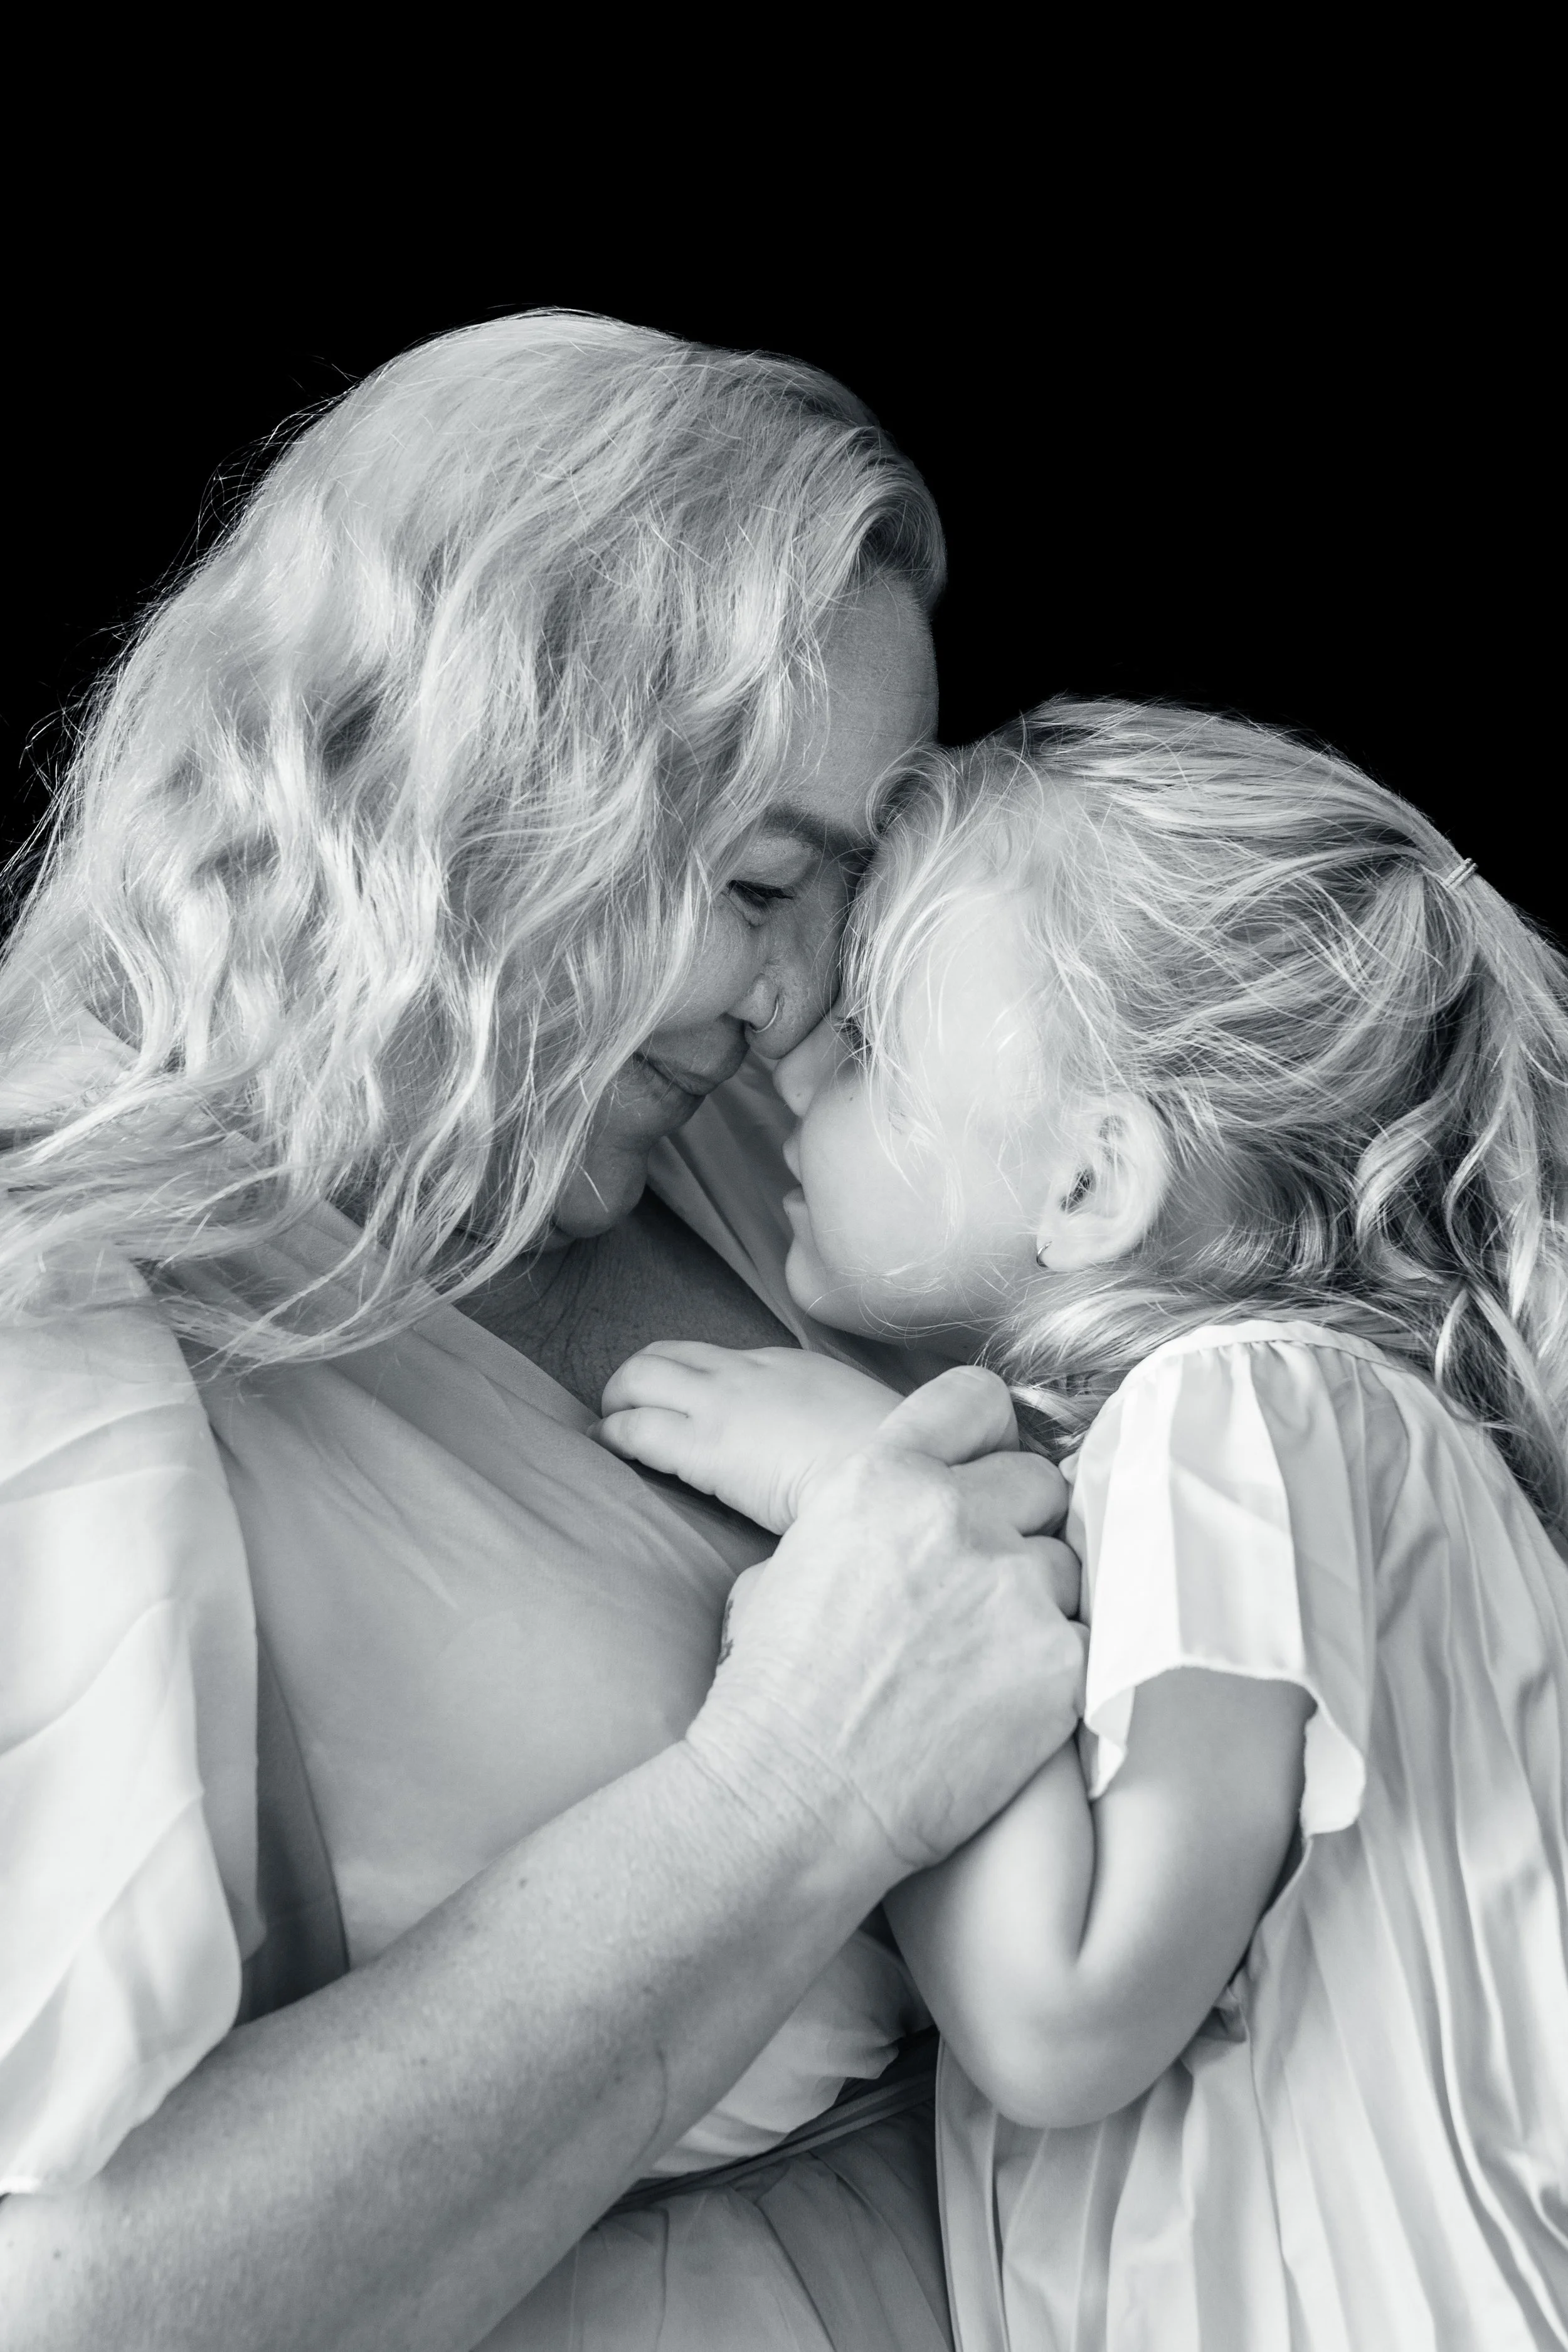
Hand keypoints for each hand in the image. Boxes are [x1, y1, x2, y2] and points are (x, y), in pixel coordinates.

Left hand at [598, 1342, 902, 1531]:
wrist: (889, 1470)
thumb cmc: (884, 1460)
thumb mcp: (851, 1419)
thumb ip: (820, 1421)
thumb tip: (814, 1450)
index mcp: (784, 1365)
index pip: (715, 1358)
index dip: (685, 1378)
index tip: (677, 1404)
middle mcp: (745, 1372)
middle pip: (665, 1354)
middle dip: (633, 1378)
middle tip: (623, 1410)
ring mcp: (721, 1403)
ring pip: (639, 1377)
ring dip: (616, 1401)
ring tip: (609, 1429)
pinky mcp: (703, 1444)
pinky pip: (636, 1427)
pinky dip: (613, 1434)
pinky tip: (607, 1449)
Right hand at [686, 1366, 1085, 1878]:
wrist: (791, 1796)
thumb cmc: (775, 1690)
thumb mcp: (800, 1553)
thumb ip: (876, 1511)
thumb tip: (920, 1515)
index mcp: (882, 1474)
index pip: (975, 1401)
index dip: (987, 1439)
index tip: (987, 1473)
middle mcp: (953, 1513)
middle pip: (1037, 1483)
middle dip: (1018, 1528)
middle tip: (985, 1588)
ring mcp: (1013, 1585)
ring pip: (1066, 1564)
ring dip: (1039, 1602)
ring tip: (985, 1661)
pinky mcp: (1058, 1660)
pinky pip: (1086, 1639)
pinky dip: (1055, 1668)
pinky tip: (1005, 1703)